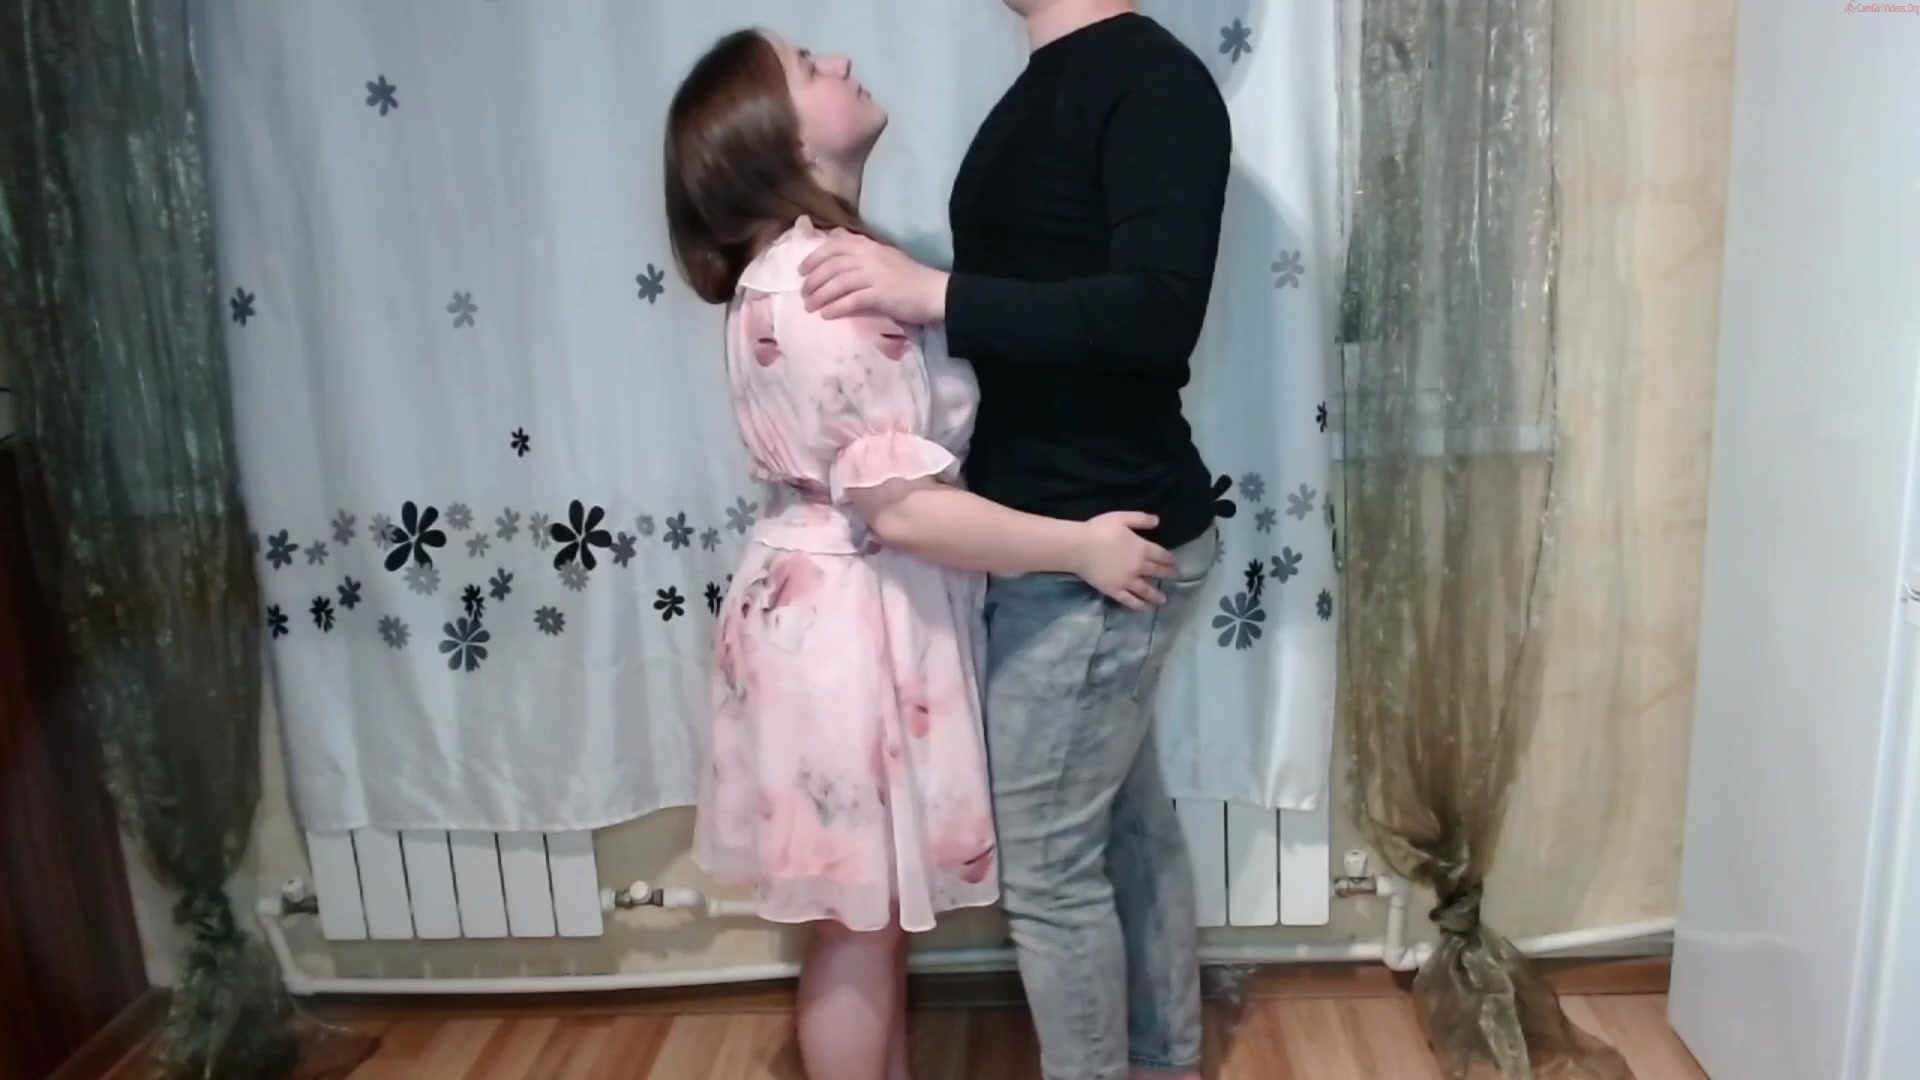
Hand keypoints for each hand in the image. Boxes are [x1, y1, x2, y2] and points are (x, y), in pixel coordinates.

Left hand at [798, 229, 948, 323]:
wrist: (934, 292)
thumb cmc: (910, 277)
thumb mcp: (884, 256)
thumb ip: (861, 250)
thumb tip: (835, 238)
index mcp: (869, 246)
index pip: (834, 246)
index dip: (814, 258)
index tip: (801, 271)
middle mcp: (869, 257)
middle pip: (831, 266)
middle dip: (813, 281)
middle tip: (803, 294)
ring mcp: (874, 275)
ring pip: (837, 283)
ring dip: (819, 296)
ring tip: (810, 307)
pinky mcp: (880, 294)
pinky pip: (850, 301)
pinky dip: (835, 308)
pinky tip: (826, 315)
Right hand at [1072, 513, 1176, 609]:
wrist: (1078, 547)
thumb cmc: (1099, 530)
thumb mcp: (1122, 517)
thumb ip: (1140, 519)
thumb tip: (1158, 521)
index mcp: (1142, 548)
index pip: (1161, 555)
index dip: (1169, 559)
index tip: (1173, 562)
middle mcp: (1139, 567)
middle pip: (1157, 571)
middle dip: (1167, 574)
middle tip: (1173, 577)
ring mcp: (1127, 581)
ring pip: (1146, 590)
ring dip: (1157, 595)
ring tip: (1163, 599)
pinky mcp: (1115, 591)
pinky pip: (1130, 600)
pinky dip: (1139, 605)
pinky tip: (1145, 607)